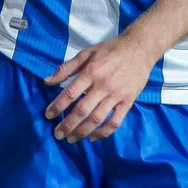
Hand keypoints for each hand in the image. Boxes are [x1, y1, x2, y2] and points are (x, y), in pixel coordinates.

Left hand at [44, 32, 158, 141]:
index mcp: (91, 72)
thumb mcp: (86, 53)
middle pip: (82, 110)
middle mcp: (102, 86)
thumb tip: (47, 81)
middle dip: (68, 124)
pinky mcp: (128, 101)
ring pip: (97, 118)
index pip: (70, 93)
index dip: (57, 106)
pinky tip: (93, 137)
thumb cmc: (110, 50)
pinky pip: (116, 121)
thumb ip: (66, 68)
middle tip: (58, 134)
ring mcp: (116, 95)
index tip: (48, 115)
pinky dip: (104, 132)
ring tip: (72, 139)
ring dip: (83, 131)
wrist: (139, 48)